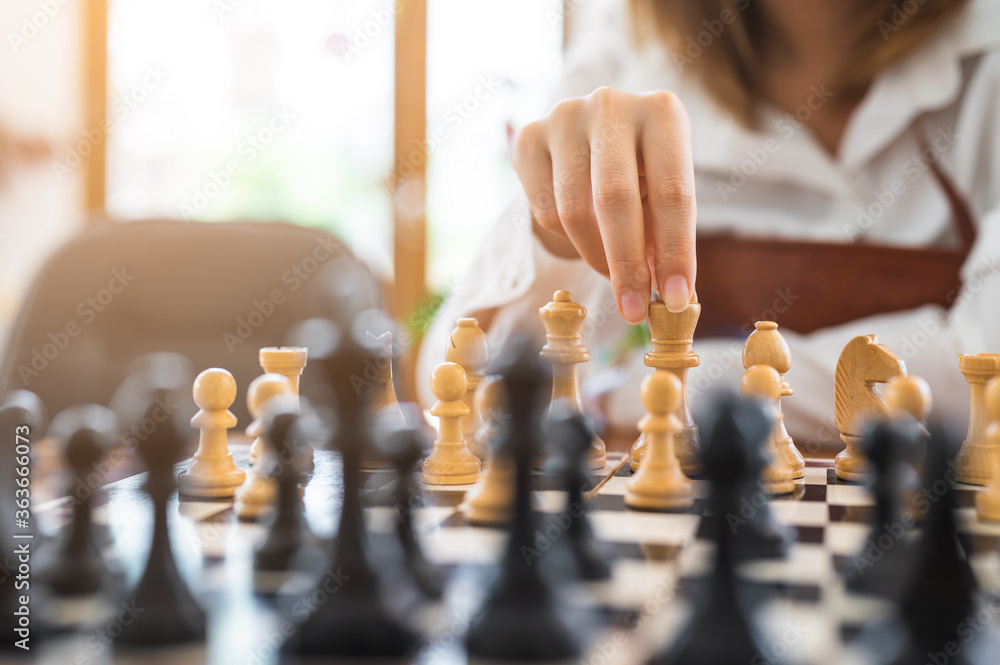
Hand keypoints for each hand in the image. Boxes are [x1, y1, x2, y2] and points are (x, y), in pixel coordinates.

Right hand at [513, 87, 695, 322]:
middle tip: (633, 309)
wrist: (592, 132)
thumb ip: (666, 237)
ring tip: (611, 272)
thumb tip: (672, 299)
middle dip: (626, 265)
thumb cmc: (642, 170)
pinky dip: (565, 238)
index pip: (673, 194)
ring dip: (595, 256)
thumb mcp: (664, 193)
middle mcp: (612, 105)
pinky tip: (583, 236)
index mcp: (662, 112)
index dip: (674, 253)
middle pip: (615, 200)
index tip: (674, 301)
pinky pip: (542, 209)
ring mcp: (564, 116)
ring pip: (573, 210)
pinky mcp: (527, 137)